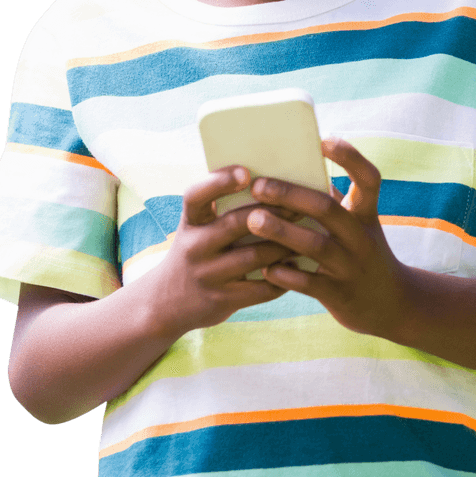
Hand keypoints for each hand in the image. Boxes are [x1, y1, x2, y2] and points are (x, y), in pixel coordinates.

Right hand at [146, 166, 300, 337]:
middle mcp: (194, 247)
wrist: (167, 303)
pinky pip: (260, 289)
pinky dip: (283, 277)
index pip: (196, 196)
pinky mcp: (222, 300)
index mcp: (190, 222)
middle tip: (300, 205)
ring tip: (308, 234)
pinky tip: (299, 267)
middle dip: (272, 213)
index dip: (219, 182)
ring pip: (254, 256)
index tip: (246, 174)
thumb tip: (272, 183)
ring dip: (284, 245)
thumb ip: (222, 208)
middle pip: (235, 224)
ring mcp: (207, 275)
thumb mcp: (198, 228)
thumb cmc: (196, 251)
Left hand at [245, 137, 410, 340]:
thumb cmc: (360, 253)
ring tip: (252, 220)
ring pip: (315, 246)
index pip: (368, 178)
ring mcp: (352, 267)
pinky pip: (309, 284)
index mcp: (366, 213)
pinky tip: (264, 268)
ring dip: (282, 231)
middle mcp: (362, 237)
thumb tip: (289, 168)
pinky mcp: (340, 295)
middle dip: (291, 194)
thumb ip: (331, 201)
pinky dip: (286, 275)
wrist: (391, 304)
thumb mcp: (357, 224)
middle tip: (259, 185)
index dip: (349, 157)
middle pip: (328, 209)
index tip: (323, 140)